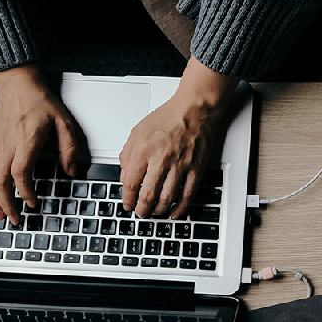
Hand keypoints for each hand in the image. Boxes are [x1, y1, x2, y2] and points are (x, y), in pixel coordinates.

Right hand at [0, 65, 89, 225]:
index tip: (32, 203)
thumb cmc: (39, 100)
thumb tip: (71, 170)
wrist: (17, 83)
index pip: (20, 172)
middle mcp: (6, 144)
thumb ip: (68, 147)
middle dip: (6, 204)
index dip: (25, 191)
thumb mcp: (63, 121)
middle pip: (0, 181)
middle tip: (15, 218)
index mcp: (26, 139)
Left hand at [119, 59, 239, 218]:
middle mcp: (161, 158)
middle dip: (142, 210)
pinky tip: (175, 212)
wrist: (195, 108)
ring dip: (159, 211)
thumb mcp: (138, 131)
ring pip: (167, 199)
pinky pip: (188, 194)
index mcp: (144, 149)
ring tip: (155, 213)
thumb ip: (127, 154)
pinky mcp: (196, 168)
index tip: (127, 204)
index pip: (131, 183)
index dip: (127, 199)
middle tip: (140, 213)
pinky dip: (181, 208)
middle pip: (148, 195)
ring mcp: (180, 165)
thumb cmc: (169, 116)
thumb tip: (125, 177)